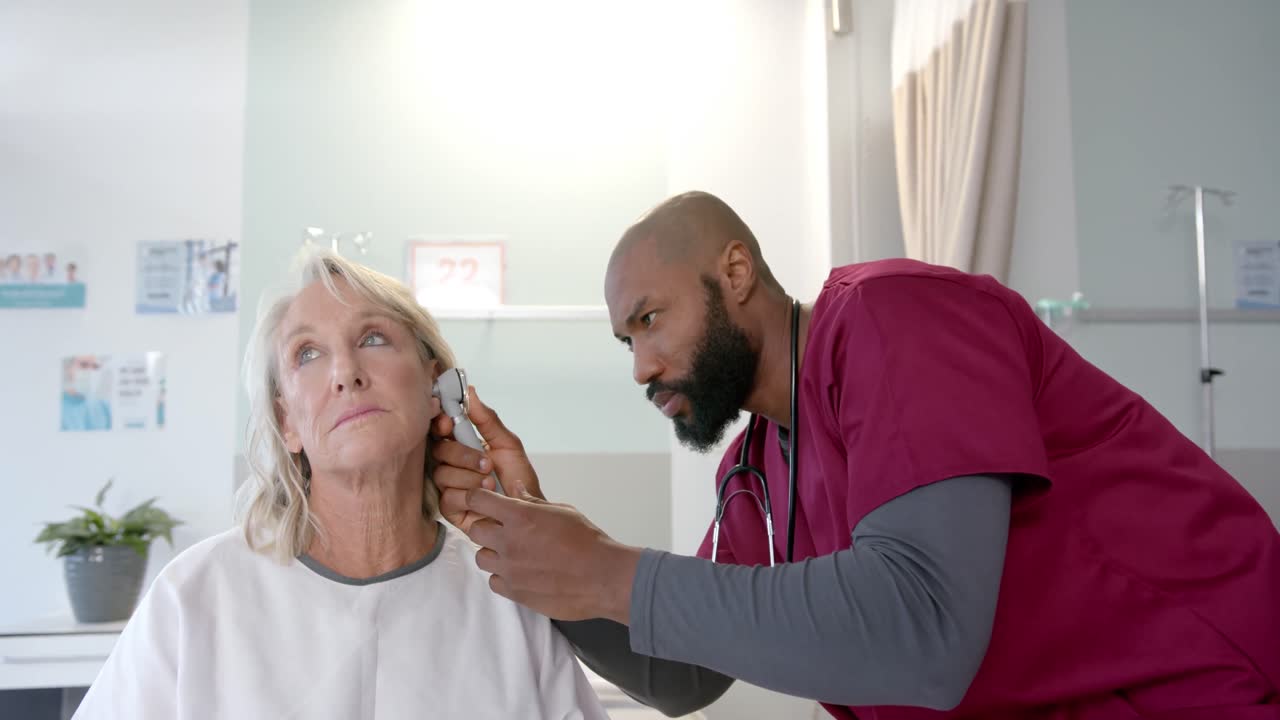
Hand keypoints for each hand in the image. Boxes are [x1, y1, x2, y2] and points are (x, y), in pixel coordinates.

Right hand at [430, 387, 543, 532]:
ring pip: (441, 474)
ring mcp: (448, 485)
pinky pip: (447, 497)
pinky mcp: (449, 508)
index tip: (448, 423)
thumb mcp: (508, 444)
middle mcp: (451, 463)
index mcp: (462, 444)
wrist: (526, 510)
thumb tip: (470, 391)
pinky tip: (484, 497)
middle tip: (487, 463)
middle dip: (463, 455)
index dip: (439, 423)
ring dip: (470, 478)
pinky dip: (468, 495)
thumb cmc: (518, 477)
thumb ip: (487, 419)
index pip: (440, 428)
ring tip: (491, 483)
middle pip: (438, 449)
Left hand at [464, 488, 641, 622]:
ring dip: (493, 552)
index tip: (483, 501)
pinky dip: (503, 576)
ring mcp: (509, 569)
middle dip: (487, 526)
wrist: (603, 577)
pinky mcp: (515, 592)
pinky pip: (494, 581)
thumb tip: (516, 490)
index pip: (477, 500)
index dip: (478, 498)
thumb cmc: (588, 542)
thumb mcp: (562, 511)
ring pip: (481, 557)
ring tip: (515, 552)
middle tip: (505, 529)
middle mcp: (509, 542)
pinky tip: (521, 572)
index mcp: (520, 516)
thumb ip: (533, 501)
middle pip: (474, 529)